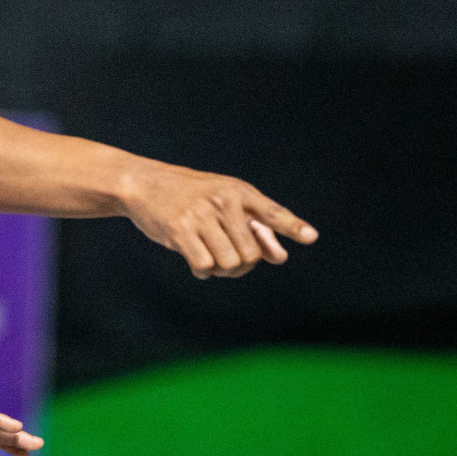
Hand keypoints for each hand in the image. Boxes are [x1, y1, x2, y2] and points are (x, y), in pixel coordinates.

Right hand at [122, 161, 317, 278]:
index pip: (271, 211)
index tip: (311, 236)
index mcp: (239, 192)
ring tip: (211, 257)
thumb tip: (280, 256)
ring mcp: (200, 215)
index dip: (292, 226)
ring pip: (229, 263)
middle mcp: (222, 201)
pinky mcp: (179, 229)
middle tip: (228, 258)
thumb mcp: (225, 202)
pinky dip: (203, 271)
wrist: (144, 184)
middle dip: (242, 265)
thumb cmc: (190, 196)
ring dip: (222, 271)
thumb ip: (255, 228)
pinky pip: (204, 266)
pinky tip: (196, 261)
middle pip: (250, 254)